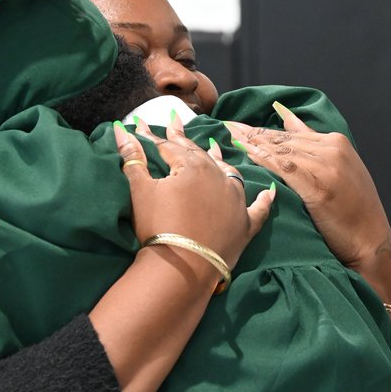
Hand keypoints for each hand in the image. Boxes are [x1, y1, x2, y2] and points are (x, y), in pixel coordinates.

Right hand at [115, 115, 274, 276]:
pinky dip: (264, 200)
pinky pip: (258, 209)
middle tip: (175, 123)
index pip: (168, 146)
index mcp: (191, 166)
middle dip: (183, 139)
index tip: (141, 124)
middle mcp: (217, 177)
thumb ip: (132, 158)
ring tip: (215, 146)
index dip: (152, 136)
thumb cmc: (158, 226)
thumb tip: (122, 129)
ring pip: (228, 172)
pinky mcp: (245, 224)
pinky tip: (269, 191)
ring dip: (220, 159)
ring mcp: (235, 200)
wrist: (183, 268)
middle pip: (197, 154)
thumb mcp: (140, 190)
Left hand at [224, 103, 390, 302]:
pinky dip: (263, 159)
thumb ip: (313, 146)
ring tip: (229, 136)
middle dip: (252, 132)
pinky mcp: (319, 185)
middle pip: (283, 138)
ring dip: (253, 142)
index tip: (238, 124)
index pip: (291, 132)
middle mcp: (332, 148)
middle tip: (225, 124)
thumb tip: (286, 119)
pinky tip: (245, 154)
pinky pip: (284, 167)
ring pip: (281, 150)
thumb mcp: (339, 171)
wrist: (370, 239)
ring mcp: (326, 165)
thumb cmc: (353, 211)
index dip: (262, 129)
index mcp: (336, 142)